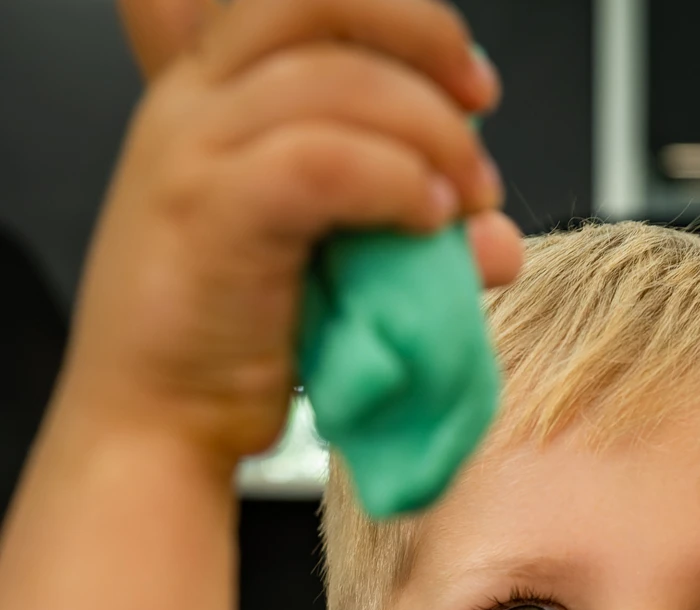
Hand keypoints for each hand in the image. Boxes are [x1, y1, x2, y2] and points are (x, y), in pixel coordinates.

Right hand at [65, 0, 522, 464]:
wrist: (156, 429)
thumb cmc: (232, 353)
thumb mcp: (331, 272)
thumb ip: (401, 234)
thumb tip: (495, 235)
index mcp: (212, 96)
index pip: (306, 2)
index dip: (402, 21)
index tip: (472, 88)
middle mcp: (193, 104)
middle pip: (314, 1)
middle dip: (420, 40)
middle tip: (478, 113)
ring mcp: (193, 152)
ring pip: (332, 81)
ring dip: (425, 132)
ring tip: (464, 201)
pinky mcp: (208, 211)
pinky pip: (321, 160)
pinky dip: (392, 180)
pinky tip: (427, 219)